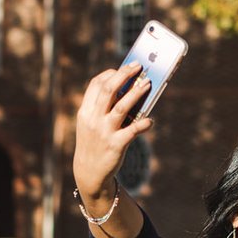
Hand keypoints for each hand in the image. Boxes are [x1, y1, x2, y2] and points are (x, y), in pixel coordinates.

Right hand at [73, 62, 154, 198]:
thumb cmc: (95, 142)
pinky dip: (143, 124)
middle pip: (108, 90)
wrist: (89, 172)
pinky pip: (132, 131)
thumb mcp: (91, 124)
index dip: (110, 74)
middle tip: (138, 66)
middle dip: (124, 75)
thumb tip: (129, 90)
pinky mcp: (116, 145)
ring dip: (136, 94)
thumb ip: (103, 108)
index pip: (96, 85)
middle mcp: (93, 119)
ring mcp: (104, 132)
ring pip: (122, 107)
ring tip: (148, 84)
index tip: (123, 68)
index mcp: (86, 111)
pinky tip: (151, 121)